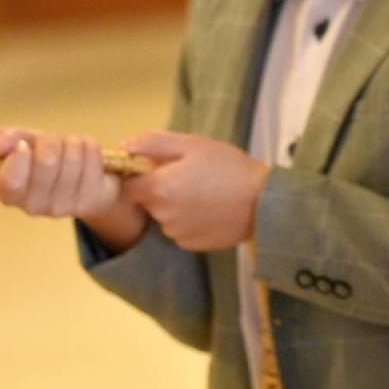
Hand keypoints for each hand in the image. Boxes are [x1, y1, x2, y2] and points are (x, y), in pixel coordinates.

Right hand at [0, 127, 147, 251]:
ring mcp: (62, 207)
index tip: (25, 145)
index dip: (20, 155)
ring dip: (71, 142)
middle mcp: (33, 206)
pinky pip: (92, 158)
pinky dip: (89, 145)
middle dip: (50, 141)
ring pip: (72, 157)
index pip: (11, 179)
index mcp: (8, 194)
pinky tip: (84, 153)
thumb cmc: (42, 158)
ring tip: (68, 147)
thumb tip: (0, 145)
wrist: (79, 176)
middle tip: (51, 143)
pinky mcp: (88, 201)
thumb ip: (2, 138)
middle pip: (46, 161)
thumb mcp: (18, 143)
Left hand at [127, 131, 269, 251]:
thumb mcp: (192, 144)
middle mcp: (162, 215)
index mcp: (159, 188)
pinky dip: (189, 221)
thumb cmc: (229, 167)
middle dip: (161, 189)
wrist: (264, 202)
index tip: (154, 169)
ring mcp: (176, 233)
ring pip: (164, 216)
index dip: (136, 176)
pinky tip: (210, 210)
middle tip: (190, 177)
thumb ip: (153, 143)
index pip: (126, 186)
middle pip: (148, 201)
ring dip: (175, 206)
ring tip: (205, 193)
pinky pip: (180, 230)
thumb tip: (124, 147)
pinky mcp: (191, 245)